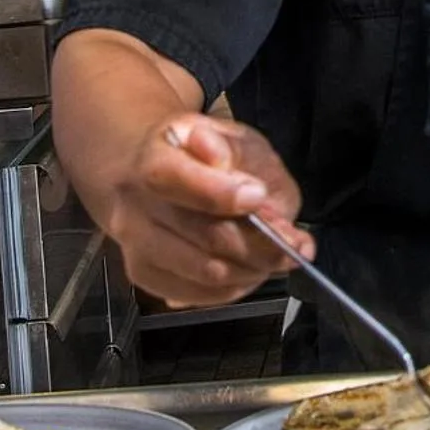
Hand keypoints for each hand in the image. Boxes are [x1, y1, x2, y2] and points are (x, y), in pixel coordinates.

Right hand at [105, 115, 314, 307]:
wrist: (139, 170)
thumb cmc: (195, 152)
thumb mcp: (226, 135)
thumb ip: (247, 161)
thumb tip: (259, 197)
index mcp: (152, 158)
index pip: (177, 179)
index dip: (221, 193)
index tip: (259, 196)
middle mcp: (134, 205)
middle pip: (204, 236)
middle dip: (261, 244)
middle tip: (296, 245)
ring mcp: (134, 245)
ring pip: (205, 272)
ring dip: (253, 269)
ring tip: (278, 257)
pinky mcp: (141, 275)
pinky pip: (196, 294)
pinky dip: (233, 287)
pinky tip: (249, 269)